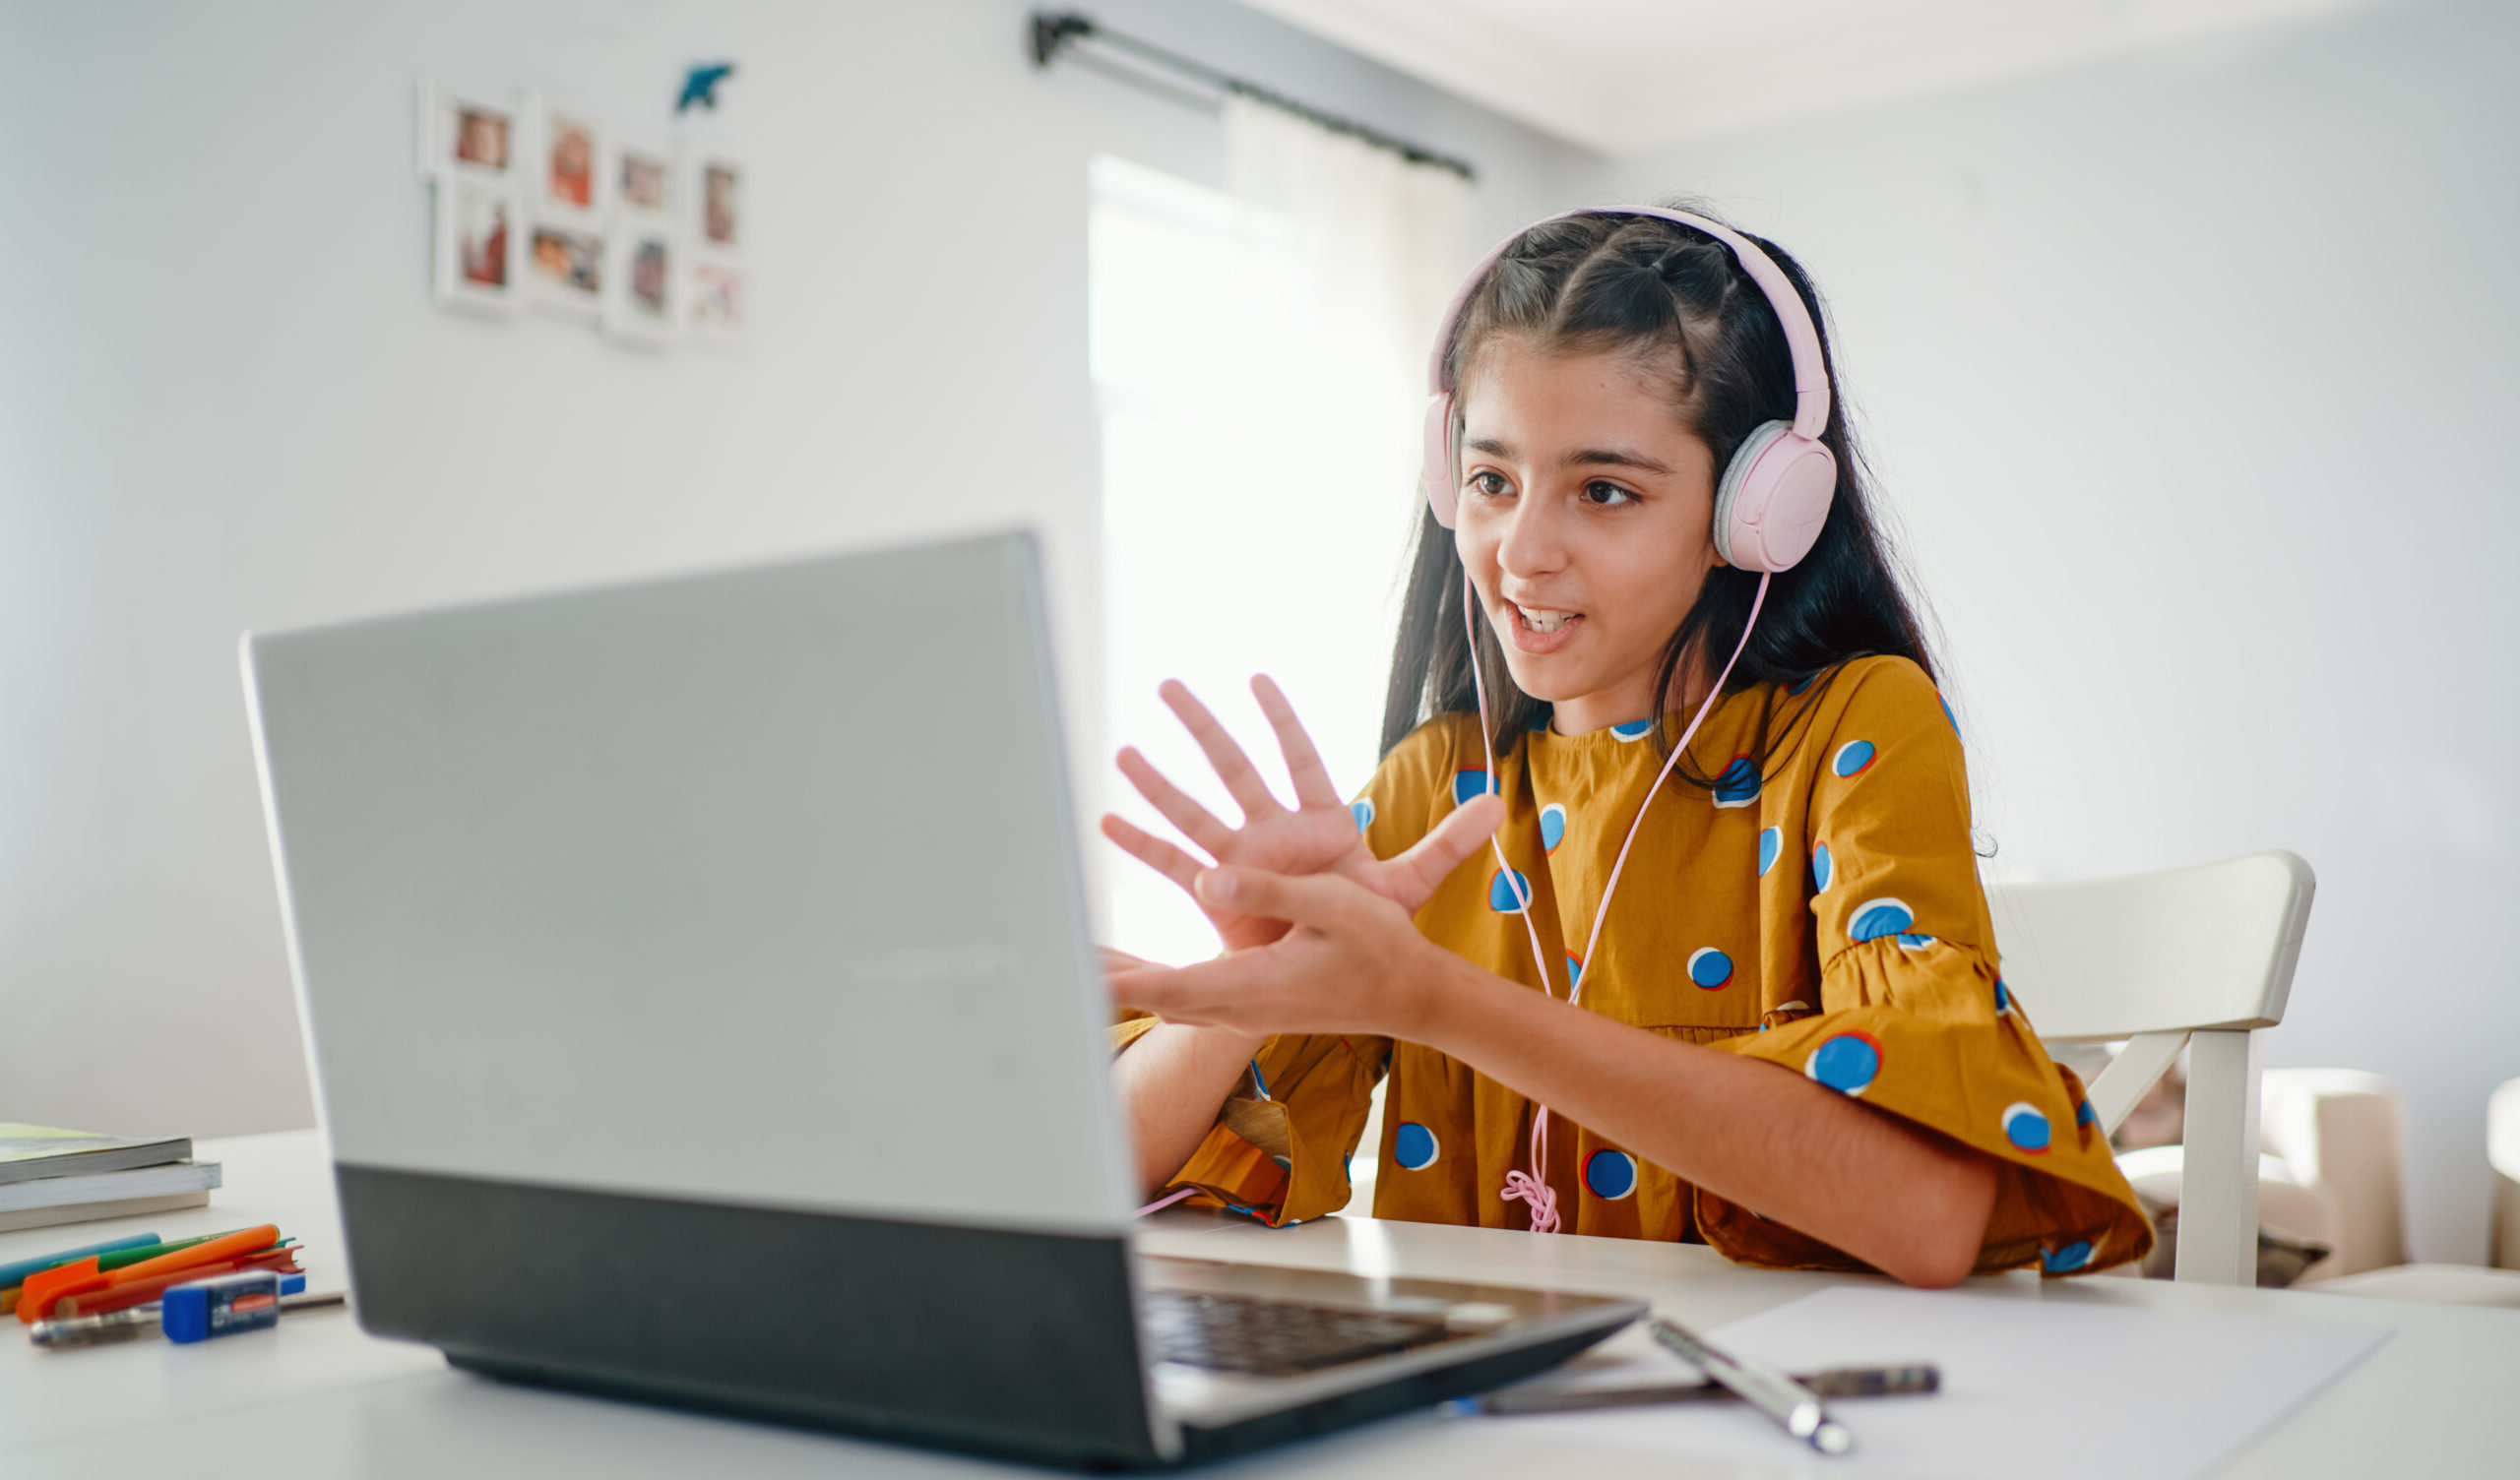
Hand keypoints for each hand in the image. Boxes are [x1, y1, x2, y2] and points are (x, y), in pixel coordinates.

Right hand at [1102, 676, 1502, 952]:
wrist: (1336, 970)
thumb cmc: (1366, 923)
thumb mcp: (1407, 883)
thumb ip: (1447, 844)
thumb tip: (1497, 802)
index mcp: (1317, 820)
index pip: (1299, 758)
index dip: (1280, 719)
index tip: (1257, 680)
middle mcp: (1272, 832)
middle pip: (1235, 769)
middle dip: (1203, 729)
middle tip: (1170, 687)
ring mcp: (1242, 861)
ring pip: (1196, 811)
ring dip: (1160, 783)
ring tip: (1125, 752)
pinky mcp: (1220, 894)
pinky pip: (1175, 864)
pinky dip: (1144, 844)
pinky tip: (1108, 822)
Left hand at [1108, 864, 1451, 1039]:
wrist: (1409, 995)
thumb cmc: (1379, 945)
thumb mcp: (1331, 904)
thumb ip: (1269, 890)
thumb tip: (1207, 880)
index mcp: (1255, 985)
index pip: (1169, 987)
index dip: (1118, 984)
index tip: (1074, 981)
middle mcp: (1240, 1005)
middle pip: (1155, 1000)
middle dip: (1103, 986)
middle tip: (1052, 973)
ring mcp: (1243, 1010)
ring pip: (1166, 1002)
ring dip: (1122, 983)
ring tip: (1077, 969)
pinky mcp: (1248, 1005)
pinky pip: (1185, 997)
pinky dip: (1149, 984)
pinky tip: (1127, 974)